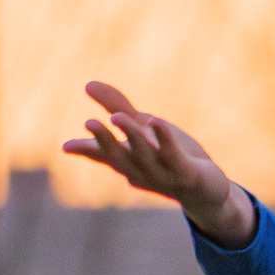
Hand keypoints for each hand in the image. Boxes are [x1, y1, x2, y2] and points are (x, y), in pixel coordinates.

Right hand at [62, 82, 256, 246]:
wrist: (208, 190)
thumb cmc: (171, 157)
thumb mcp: (144, 128)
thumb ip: (118, 107)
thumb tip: (88, 84)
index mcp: (129, 163)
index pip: (104, 156)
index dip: (86, 150)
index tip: (66, 146)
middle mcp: (142, 172)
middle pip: (120, 158)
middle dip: (105, 141)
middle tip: (89, 123)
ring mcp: (164, 175)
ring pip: (145, 157)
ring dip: (132, 138)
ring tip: (118, 117)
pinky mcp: (187, 173)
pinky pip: (173, 156)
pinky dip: (164, 140)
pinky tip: (157, 122)